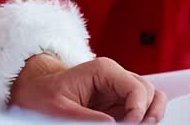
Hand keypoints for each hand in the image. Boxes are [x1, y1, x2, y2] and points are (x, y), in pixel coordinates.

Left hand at [9, 54, 166, 122]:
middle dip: (148, 112)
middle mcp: (115, 76)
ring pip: (151, 98)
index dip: (138, 109)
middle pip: (149, 91)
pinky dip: (143, 118)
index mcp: (103, 70)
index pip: (136, 87)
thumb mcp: (60, 109)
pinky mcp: (119, 103)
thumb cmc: (46, 95)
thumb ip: (87, 118)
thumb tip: (113, 124)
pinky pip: (142, 108)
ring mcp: (119, 89)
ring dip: (151, 114)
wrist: (38, 92)